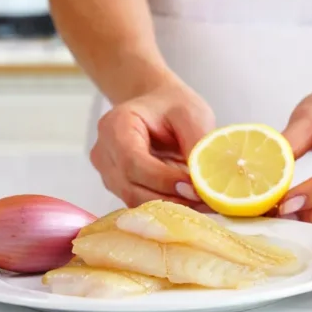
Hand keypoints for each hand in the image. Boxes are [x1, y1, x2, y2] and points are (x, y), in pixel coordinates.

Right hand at [91, 80, 213, 207]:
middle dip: (171, 198)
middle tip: (207, 202)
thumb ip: (196, 145)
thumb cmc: (172, 105)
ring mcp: (108, 173)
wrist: (157, 106)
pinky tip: (191, 202)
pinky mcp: (119, 187)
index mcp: (115, 126)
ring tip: (203, 204)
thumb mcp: (191, 114)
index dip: (163, 180)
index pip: (133, 162)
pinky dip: (167, 206)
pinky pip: (140, 204)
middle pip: (132, 188)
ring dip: (171, 206)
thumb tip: (205, 183)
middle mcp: (104, 152)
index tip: (195, 188)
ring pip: (136, 201)